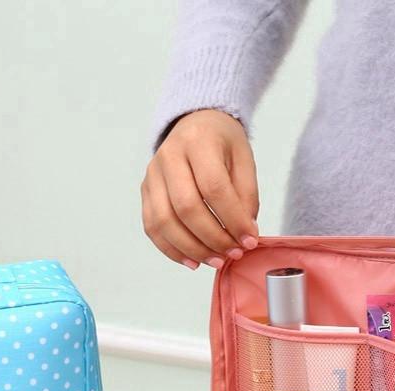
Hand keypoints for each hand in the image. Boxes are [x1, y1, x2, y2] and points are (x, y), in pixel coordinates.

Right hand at [141, 109, 259, 269]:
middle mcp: (169, 156)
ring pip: (164, 221)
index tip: (249, 240)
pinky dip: (172, 250)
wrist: (194, 124)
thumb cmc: (221, 144)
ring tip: (216, 261)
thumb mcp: (244, 159)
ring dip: (192, 249)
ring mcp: (152, 175)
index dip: (232, 219)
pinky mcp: (145, 191)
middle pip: (186, 207)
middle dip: (212, 238)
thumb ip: (246, 196)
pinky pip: (152, 227)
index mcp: (198, 142)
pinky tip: (193, 261)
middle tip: (233, 254)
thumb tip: (244, 235)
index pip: (213, 187)